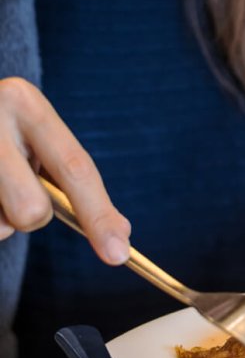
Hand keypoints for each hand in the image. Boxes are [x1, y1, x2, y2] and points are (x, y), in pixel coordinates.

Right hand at [0, 77, 129, 263]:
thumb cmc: (5, 132)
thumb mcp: (38, 138)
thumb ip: (75, 180)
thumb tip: (120, 235)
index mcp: (26, 103)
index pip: (76, 169)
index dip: (99, 216)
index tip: (118, 254)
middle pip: (32, 209)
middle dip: (31, 216)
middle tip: (16, 189)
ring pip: (0, 226)